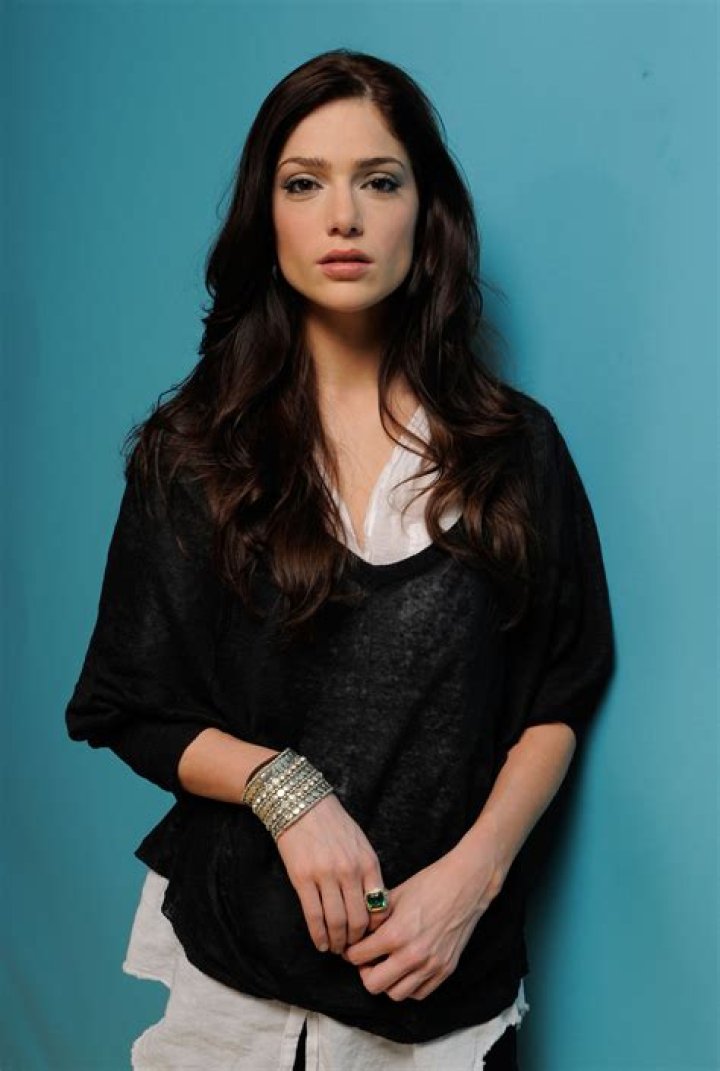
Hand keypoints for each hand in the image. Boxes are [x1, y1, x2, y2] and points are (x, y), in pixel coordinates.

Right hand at [275, 792, 389, 954]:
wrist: (303, 805)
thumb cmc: (334, 824)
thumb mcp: (361, 844)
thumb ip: (368, 872)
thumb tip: (373, 905)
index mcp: (368, 862)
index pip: (379, 907)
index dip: (376, 929)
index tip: (371, 938)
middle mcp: (350, 871)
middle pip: (359, 920)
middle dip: (357, 941)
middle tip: (353, 950)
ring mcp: (326, 876)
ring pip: (336, 922)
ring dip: (337, 942)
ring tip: (336, 949)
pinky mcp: (303, 879)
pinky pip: (313, 916)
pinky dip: (318, 936)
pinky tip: (321, 943)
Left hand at [341, 833, 503, 1001]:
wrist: (465, 885)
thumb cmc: (428, 884)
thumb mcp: (394, 895)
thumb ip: (373, 918)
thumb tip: (356, 932)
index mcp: (396, 934)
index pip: (357, 957)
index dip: (350, 950)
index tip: (352, 946)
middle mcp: (413, 955)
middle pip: (373, 984)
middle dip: (364, 971)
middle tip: (366, 958)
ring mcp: (431, 966)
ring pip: (395, 994)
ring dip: (386, 981)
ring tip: (386, 964)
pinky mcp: (445, 970)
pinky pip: (419, 994)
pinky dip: (407, 986)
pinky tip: (405, 969)